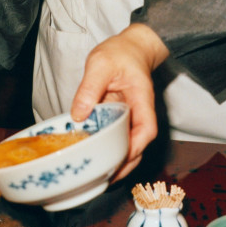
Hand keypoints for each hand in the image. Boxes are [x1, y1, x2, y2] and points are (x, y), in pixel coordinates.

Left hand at [70, 23, 169, 178]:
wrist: (130, 47)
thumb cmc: (120, 52)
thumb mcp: (100, 63)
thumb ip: (89, 87)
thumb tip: (79, 115)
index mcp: (141, 99)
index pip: (146, 129)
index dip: (135, 147)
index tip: (119, 159)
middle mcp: (140, 112)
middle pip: (139, 145)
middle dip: (125, 165)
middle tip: (104, 179)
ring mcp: (131, 117)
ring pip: (130, 145)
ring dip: (118, 162)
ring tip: (99, 177)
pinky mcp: (120, 118)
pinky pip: (118, 137)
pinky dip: (110, 150)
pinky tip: (95, 159)